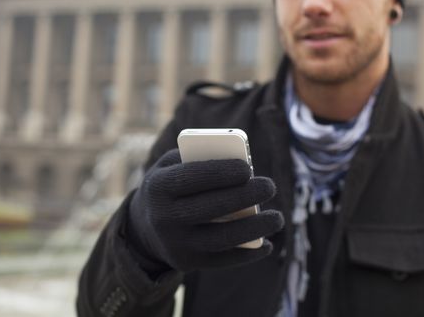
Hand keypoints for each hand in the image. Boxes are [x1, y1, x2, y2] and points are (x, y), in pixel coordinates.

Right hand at [126, 149, 283, 272]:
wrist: (145, 227)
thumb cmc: (171, 187)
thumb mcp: (173, 166)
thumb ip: (199, 159)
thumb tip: (242, 167)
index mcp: (158, 187)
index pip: (192, 178)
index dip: (221, 173)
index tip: (247, 168)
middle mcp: (164, 218)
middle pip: (211, 208)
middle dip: (245, 196)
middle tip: (270, 186)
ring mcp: (175, 244)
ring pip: (221, 238)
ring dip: (255, 228)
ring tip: (278, 218)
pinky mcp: (187, 263)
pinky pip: (223, 260)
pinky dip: (248, 253)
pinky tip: (266, 244)